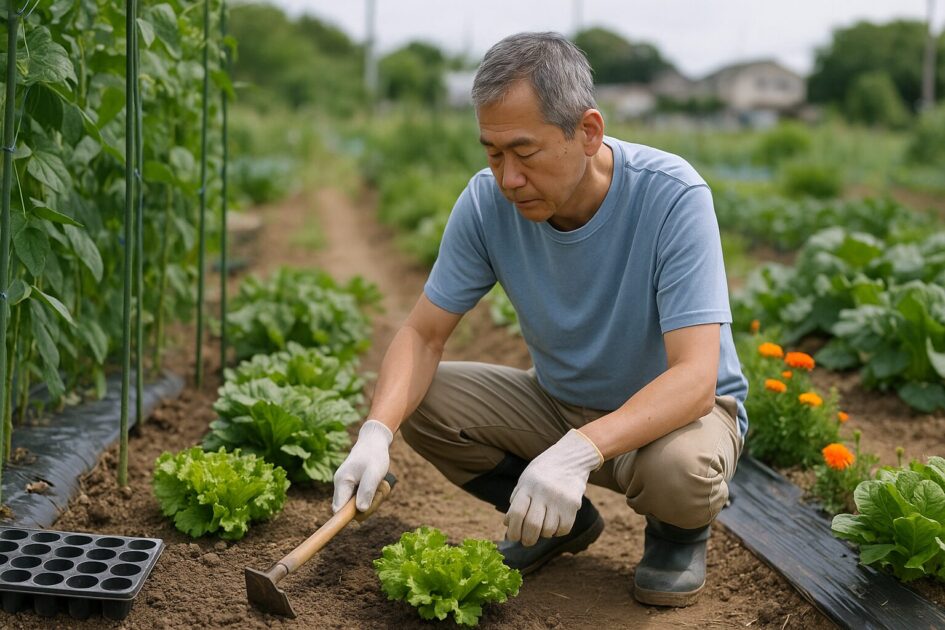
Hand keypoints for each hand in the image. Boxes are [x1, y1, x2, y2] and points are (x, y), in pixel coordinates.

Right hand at [332, 419, 393, 512]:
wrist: (374, 441)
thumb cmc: (374, 455)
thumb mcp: (373, 473)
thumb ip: (366, 491)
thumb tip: (360, 511)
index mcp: (341, 482)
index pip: (338, 509)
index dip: (346, 517)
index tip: (360, 519)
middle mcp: (341, 486)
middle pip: (349, 510)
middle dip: (367, 506)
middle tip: (379, 492)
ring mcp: (346, 486)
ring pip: (358, 505)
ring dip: (372, 500)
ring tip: (380, 485)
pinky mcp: (353, 486)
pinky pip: (362, 499)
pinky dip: (372, 495)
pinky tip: (378, 485)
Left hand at [504, 429, 602, 546]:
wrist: (571, 459)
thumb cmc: (543, 471)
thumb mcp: (526, 479)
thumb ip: (517, 500)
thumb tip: (508, 525)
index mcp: (528, 485)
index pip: (517, 513)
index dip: (513, 530)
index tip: (513, 538)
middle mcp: (543, 492)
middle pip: (532, 525)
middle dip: (527, 539)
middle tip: (527, 542)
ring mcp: (559, 498)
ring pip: (548, 530)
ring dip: (543, 534)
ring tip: (543, 527)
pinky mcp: (573, 504)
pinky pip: (563, 529)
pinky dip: (557, 532)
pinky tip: (555, 524)